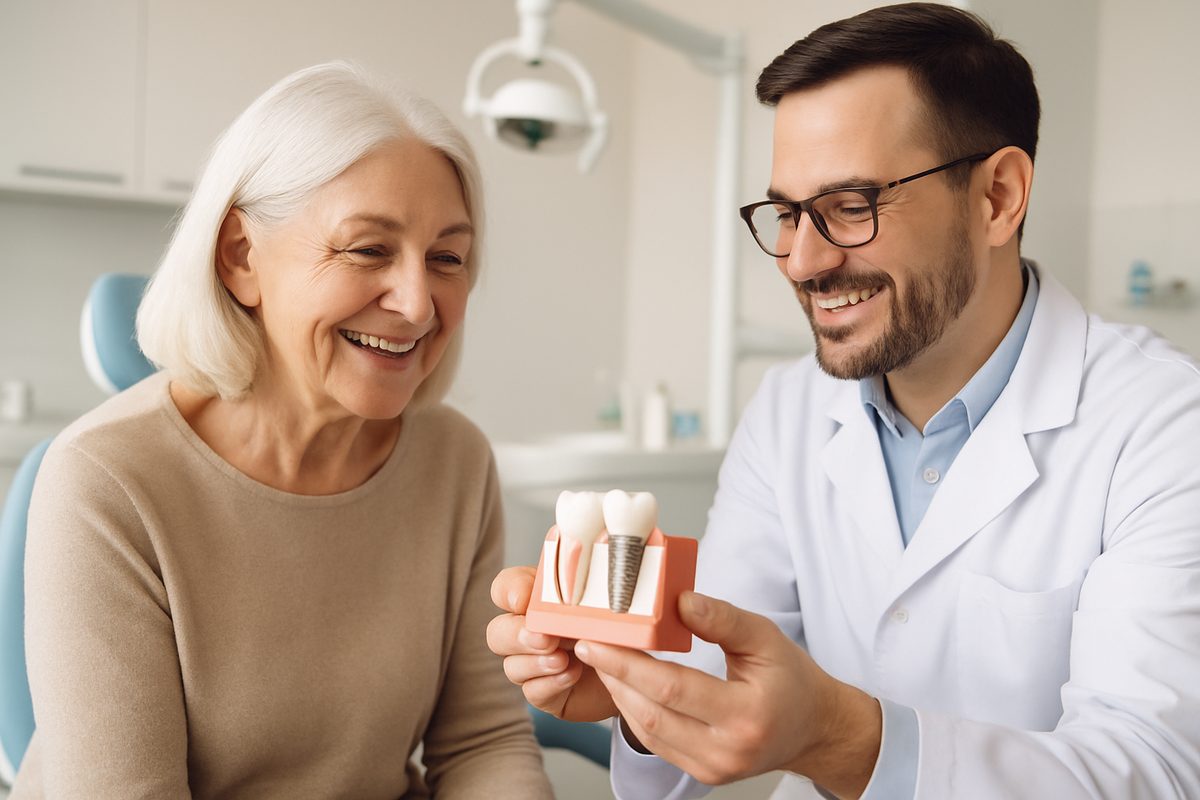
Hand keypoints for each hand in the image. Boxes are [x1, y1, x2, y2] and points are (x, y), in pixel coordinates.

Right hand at [486, 566, 617, 721]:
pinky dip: (550, 684)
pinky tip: (572, 675)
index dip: (508, 591)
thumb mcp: (607, 606)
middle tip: (545, 638)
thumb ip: (590, 593)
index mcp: (538, 601)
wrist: (636, 672)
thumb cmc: (617, 630)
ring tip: (563, 660)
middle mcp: (528, 632)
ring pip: (511, 666)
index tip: (522, 599)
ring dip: (535, 662)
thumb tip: (584, 583)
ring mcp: (533, 665)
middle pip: (497, 632)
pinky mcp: (545, 693)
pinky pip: (532, 692)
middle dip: (516, 634)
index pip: (506, 588)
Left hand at [573, 591, 881, 796]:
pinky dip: (634, 710)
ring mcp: (712, 769)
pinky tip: (623, 683)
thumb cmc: (790, 679)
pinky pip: (655, 741)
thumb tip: (679, 600)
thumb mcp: (764, 637)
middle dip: (612, 676)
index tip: (596, 640)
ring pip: (646, 730)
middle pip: (650, 713)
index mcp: (745, 715)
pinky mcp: (702, 773)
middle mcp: (726, 751)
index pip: (671, 688)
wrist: (813, 728)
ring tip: (601, 658)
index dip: (627, 663)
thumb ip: (722, 619)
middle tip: (587, 643)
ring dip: (618, 693)